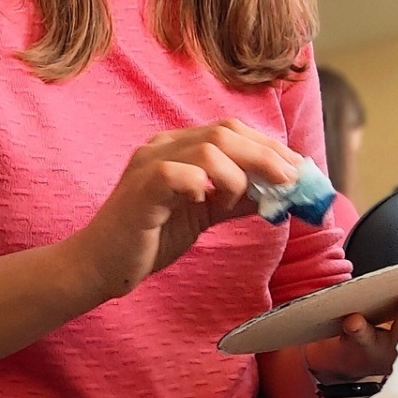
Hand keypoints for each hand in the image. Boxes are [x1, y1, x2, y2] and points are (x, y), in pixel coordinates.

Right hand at [61, 120, 303, 301]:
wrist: (99, 266)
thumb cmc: (150, 237)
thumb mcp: (204, 213)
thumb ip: (237, 198)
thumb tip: (280, 192)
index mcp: (180, 146)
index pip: (233, 131)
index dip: (270, 147)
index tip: (298, 169)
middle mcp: (164, 146)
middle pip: (226, 132)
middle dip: (266, 156)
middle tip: (291, 181)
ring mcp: (149, 164)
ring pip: (208, 148)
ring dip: (238, 176)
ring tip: (237, 202)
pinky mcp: (140, 189)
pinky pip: (176, 173)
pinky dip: (202, 185)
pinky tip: (207, 203)